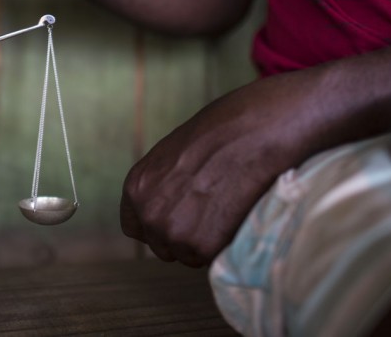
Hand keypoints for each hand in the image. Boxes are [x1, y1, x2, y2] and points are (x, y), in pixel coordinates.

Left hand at [120, 54, 390, 266]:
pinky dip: (225, 244)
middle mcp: (149, 213)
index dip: (158, 225)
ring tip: (225, 208)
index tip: (178, 218)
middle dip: (183, 234)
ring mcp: (174, 232)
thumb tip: (170, 201)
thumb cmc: (221, 132)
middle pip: (162, 246)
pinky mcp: (203, 246)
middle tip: (210, 211)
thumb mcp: (173, 153)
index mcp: (136, 187)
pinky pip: (212, 259)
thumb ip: (162, 183)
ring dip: (205, 241)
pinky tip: (236, 215)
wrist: (255, 131)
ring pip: (187, 255)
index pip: (135, 228)